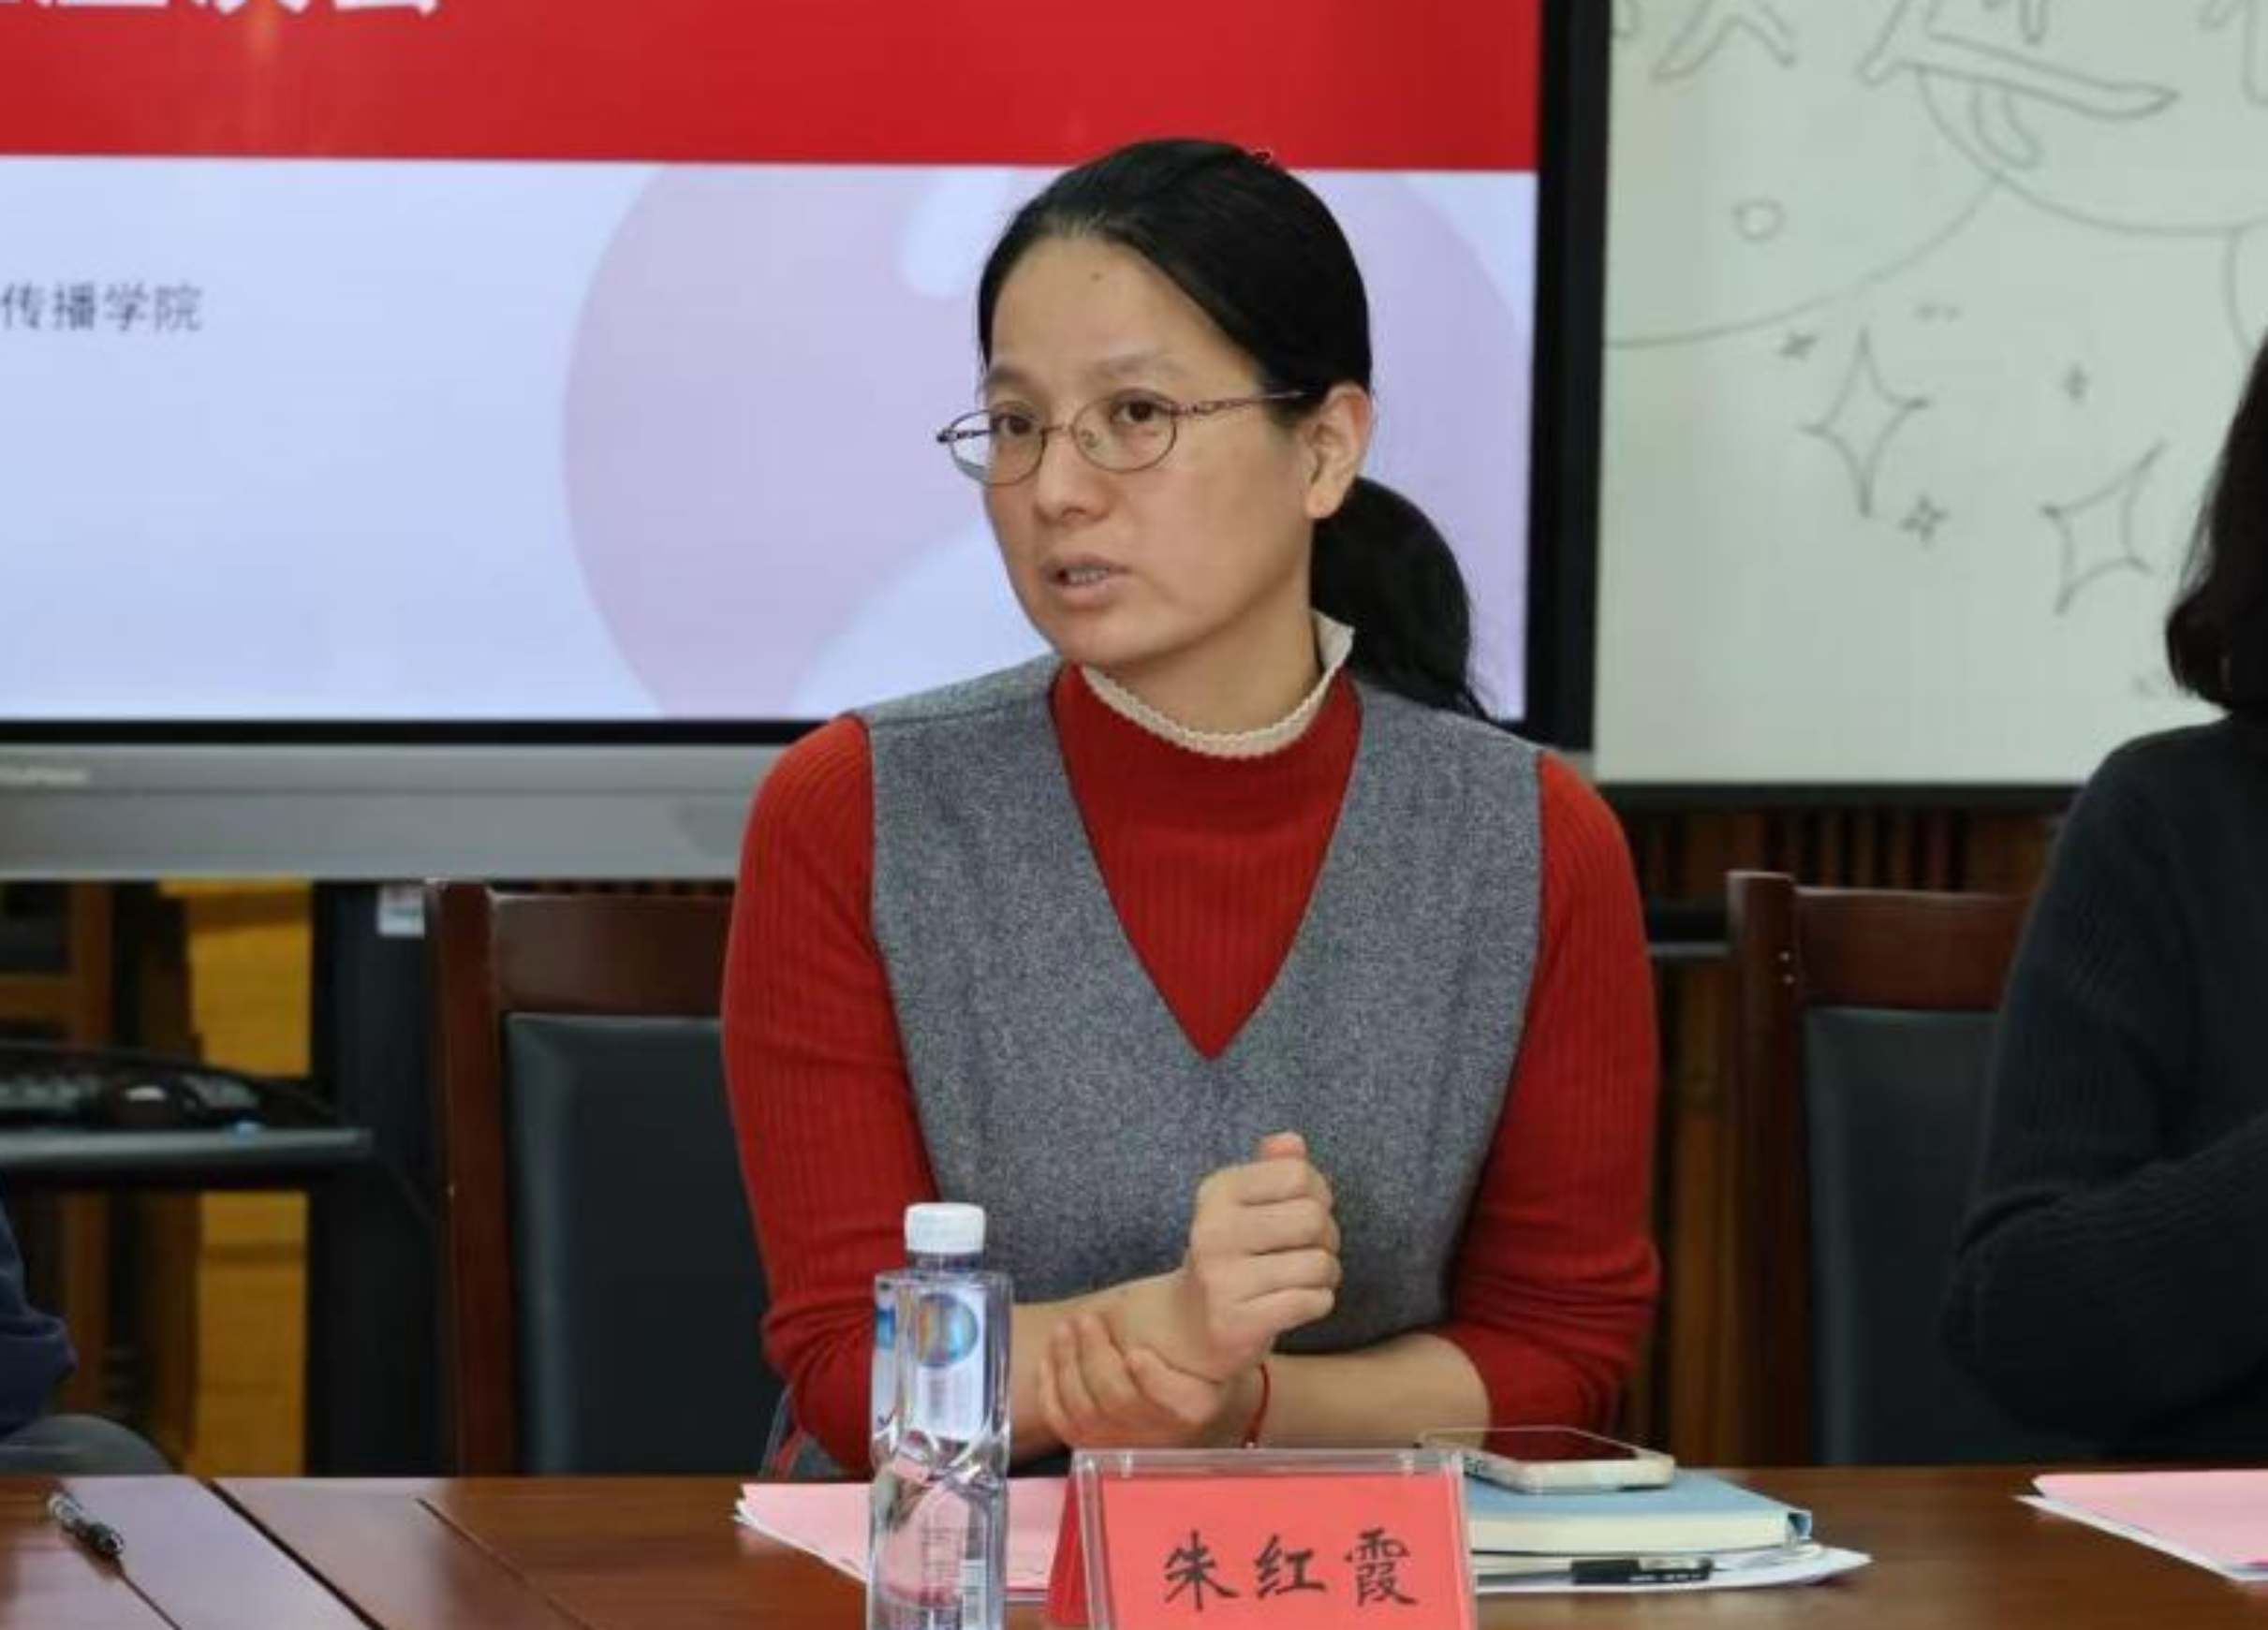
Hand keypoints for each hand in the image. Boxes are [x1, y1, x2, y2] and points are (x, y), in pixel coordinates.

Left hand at [1037, 1310, 1258, 1450]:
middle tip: (1085, 1320)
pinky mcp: (1091, 1442)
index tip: (1136, 1353)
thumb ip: (1191, 1308)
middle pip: (1120, 1402)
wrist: (1164, 1368)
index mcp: (1196, 1403)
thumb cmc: (1178, 1336)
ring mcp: (1122, 1441)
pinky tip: (1050, 1356)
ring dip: (1068, 1365)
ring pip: (1086, 1412)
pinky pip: (1062, 1421)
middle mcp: (1160, 1431)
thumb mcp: (1198, 1324)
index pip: (1175, 1403)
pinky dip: (1050, 1387)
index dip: (1152, 1382)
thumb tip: (1206, 1257)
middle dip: (1095, 1358)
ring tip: (1065, 1329)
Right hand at [1113, 1131, 1340, 1379]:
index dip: (1317, 1193)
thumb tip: (1291, 1141)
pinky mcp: (1235, 1323)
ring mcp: (1220, 1279)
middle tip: (1310, 1249)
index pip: (1297, 1174)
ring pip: (1319, 1264)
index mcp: (1216, 1192)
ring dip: (1326, 1274)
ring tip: (1305, 1278)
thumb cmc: (1234, 1254)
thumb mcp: (1246, 1203)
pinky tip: (1297, 1302)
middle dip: (1327, 1236)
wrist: (1190, 1324)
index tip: (1302, 1211)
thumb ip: (1273, 1167)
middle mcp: (1211, 1231)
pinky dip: (1318, 1302)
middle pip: (1313, 1218)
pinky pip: (1312, 1302)